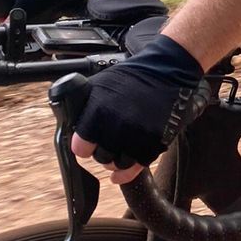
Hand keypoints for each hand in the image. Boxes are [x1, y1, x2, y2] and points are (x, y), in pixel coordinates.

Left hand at [71, 34, 203, 182]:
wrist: (169, 70)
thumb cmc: (134, 76)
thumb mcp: (100, 83)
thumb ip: (83, 106)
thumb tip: (71, 121)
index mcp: (98, 113)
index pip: (81, 148)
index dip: (85, 145)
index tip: (88, 144)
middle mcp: (117, 128)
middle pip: (101, 158)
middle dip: (102, 152)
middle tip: (107, 142)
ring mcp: (138, 137)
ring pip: (120, 165)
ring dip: (118, 161)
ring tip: (119, 151)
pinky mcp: (156, 143)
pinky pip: (139, 165)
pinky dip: (130, 170)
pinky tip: (125, 169)